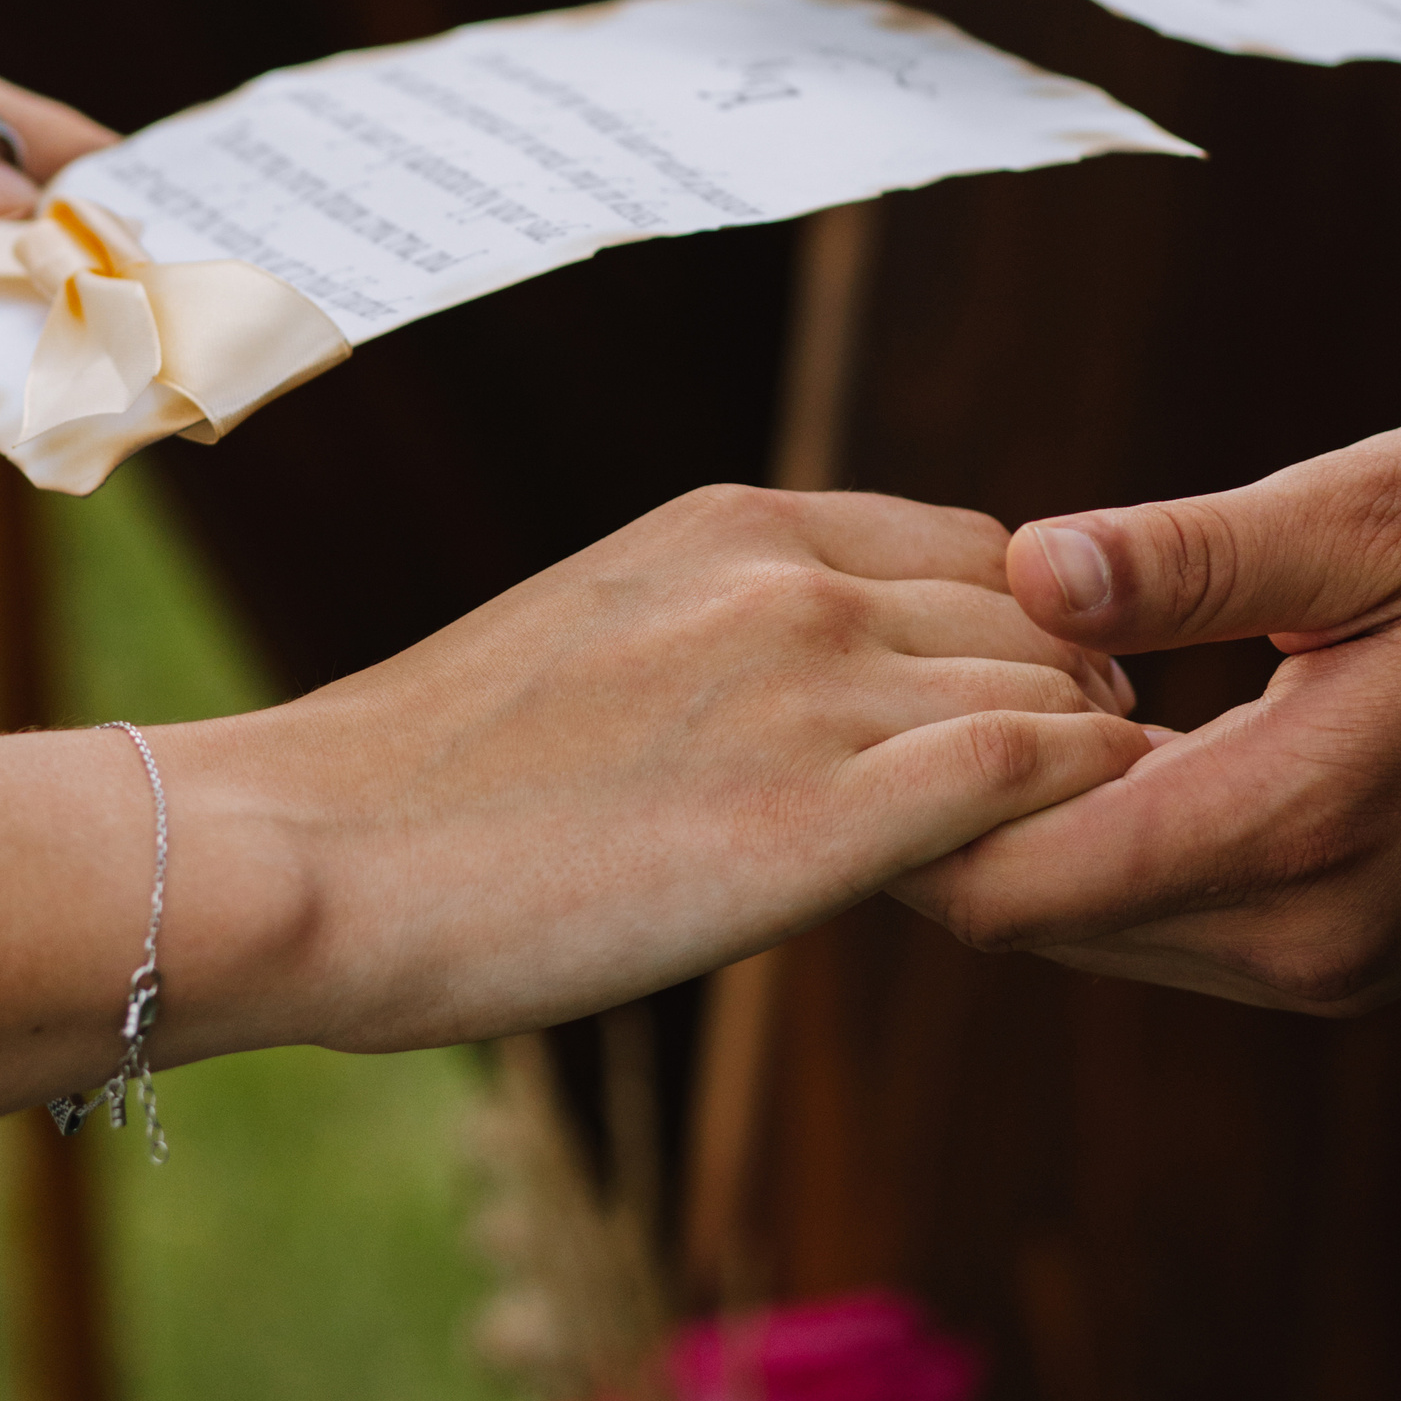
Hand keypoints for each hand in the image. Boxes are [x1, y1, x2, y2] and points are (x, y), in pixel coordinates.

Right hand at [0, 485, 1147, 1140]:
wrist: (311, 852)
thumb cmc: (435, 773)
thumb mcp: (608, 627)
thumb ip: (737, 626)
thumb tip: (831, 684)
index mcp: (741, 519)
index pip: (980, 546)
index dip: (1028, 634)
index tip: (1032, 712)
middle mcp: (795, 580)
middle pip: (1036, 617)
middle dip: (1078, 699)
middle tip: (1084, 796)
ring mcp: (811, 690)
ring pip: (1054, 695)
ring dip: (1088, 772)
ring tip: (1083, 852)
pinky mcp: (818, 823)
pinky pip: (1030, 782)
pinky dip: (1077, 820)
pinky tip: (1058, 882)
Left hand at [895, 409, 1400, 1014]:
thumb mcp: (1376, 511)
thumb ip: (1190, 558)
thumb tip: (1024, 570)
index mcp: (1298, 829)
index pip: (1017, 884)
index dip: (916, 789)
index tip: (882, 673)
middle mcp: (1309, 935)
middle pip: (1039, 916)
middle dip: (958, 800)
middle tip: (919, 650)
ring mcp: (1341, 955)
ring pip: (1102, 923)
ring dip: (1036, 814)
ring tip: (1012, 661)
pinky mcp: (1362, 940)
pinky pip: (1179, 914)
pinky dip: (1115, 828)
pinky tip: (1106, 708)